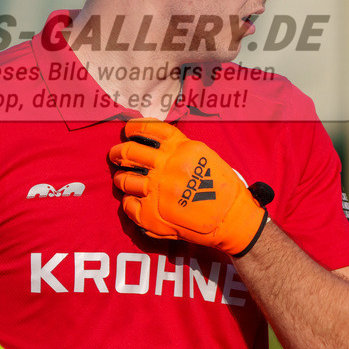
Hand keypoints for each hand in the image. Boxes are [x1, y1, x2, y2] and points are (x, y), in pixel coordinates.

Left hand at [109, 118, 272, 256]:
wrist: (233, 220)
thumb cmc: (222, 187)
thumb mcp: (203, 155)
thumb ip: (177, 147)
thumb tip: (150, 141)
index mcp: (180, 149)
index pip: (148, 130)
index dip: (133, 129)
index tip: (127, 131)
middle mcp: (166, 167)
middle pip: (129, 153)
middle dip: (117, 152)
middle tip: (115, 155)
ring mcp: (157, 191)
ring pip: (124, 179)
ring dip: (121, 178)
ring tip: (123, 179)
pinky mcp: (151, 215)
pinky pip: (128, 204)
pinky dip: (128, 201)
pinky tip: (135, 200)